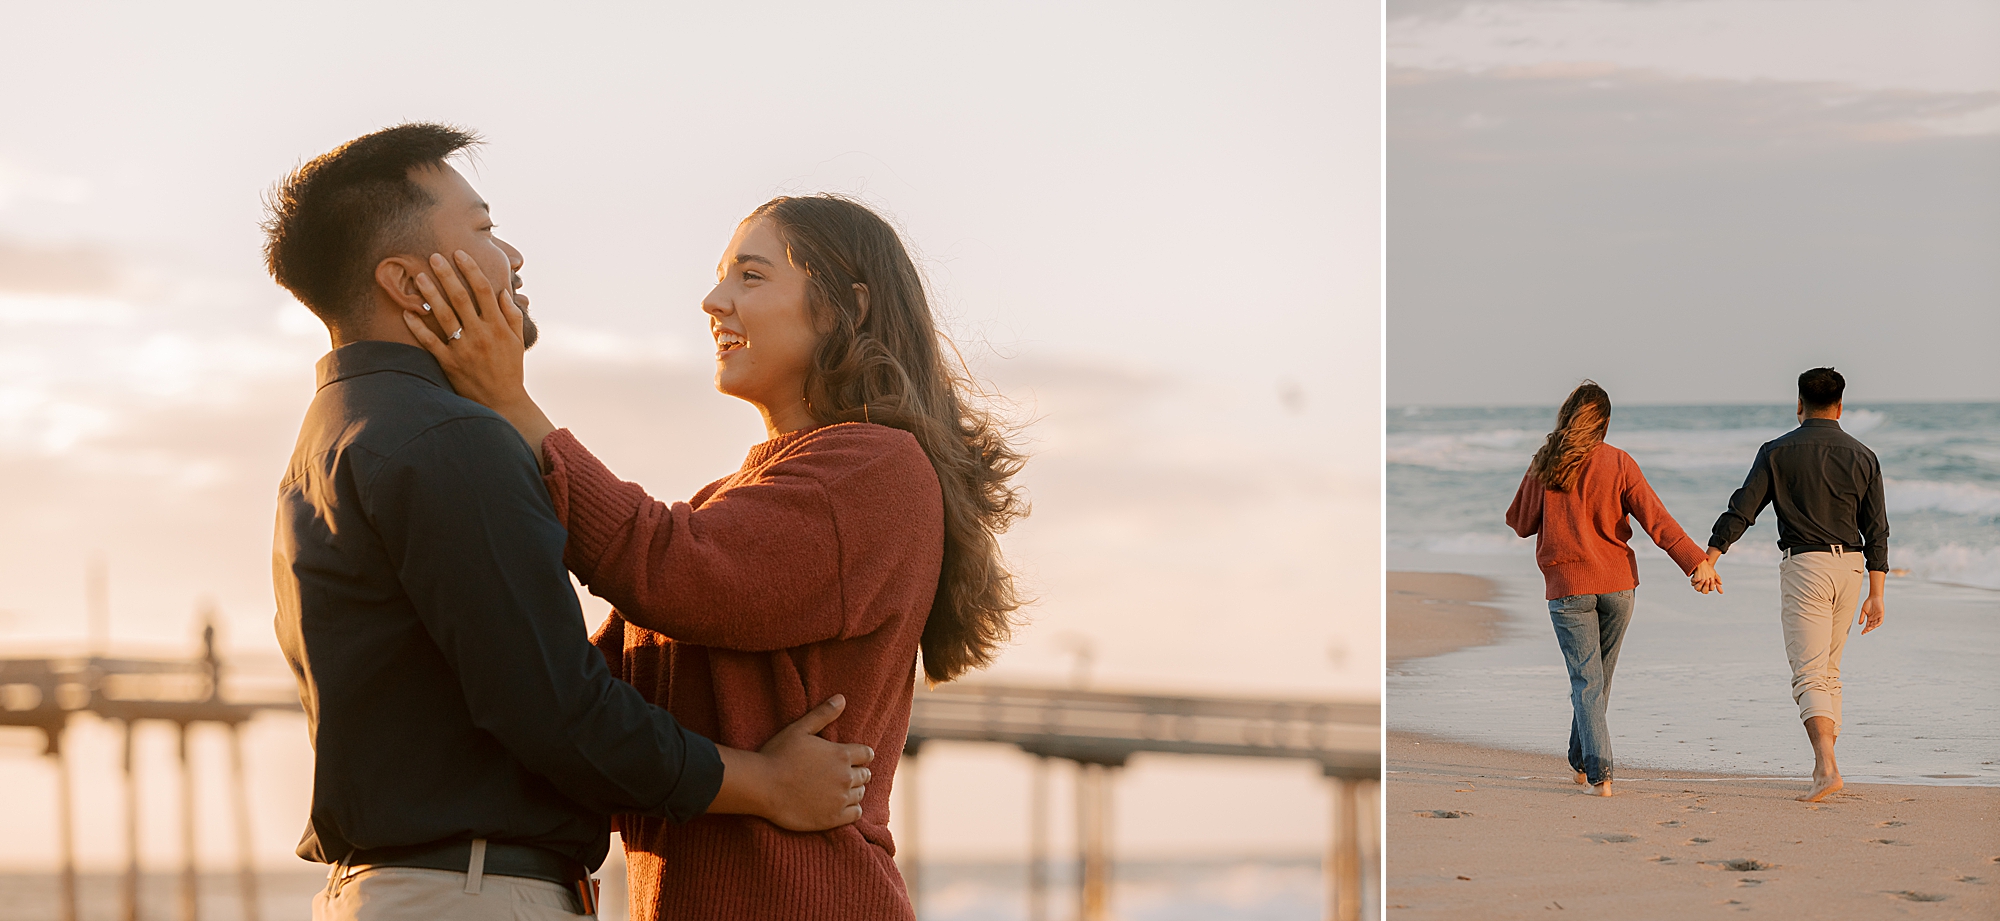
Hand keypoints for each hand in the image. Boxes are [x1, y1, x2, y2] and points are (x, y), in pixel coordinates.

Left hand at [402, 251, 556, 460]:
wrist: (502, 403)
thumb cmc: (510, 369)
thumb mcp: (517, 341)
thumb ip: (512, 315)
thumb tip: (502, 292)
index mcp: (498, 326)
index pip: (484, 290)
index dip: (471, 269)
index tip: (460, 254)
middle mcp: (480, 334)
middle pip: (460, 297)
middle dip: (447, 274)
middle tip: (434, 256)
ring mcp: (463, 348)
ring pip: (443, 315)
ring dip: (430, 294)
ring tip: (419, 276)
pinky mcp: (449, 363)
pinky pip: (430, 342)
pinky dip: (418, 327)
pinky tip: (407, 313)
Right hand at [710, 695, 873, 831]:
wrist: (762, 786)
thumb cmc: (777, 754)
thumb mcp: (799, 729)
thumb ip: (823, 714)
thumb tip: (841, 698)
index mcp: (841, 754)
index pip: (867, 754)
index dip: (861, 754)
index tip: (852, 757)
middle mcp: (846, 777)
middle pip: (865, 775)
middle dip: (857, 772)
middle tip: (841, 774)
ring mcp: (840, 799)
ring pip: (861, 794)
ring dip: (854, 790)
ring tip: (838, 789)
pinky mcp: (833, 819)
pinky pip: (856, 814)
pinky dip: (852, 809)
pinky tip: (839, 806)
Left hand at [1690, 560, 1722, 593]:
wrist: (1702, 566)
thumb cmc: (1709, 571)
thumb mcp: (1714, 575)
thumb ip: (1718, 580)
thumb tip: (1721, 585)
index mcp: (1709, 587)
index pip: (1711, 589)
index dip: (1712, 585)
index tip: (1712, 579)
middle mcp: (1702, 587)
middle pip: (1704, 591)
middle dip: (1706, 586)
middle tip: (1708, 580)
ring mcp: (1697, 584)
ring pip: (1697, 588)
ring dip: (1700, 584)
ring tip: (1703, 579)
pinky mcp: (1693, 581)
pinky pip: (1692, 582)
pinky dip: (1695, 581)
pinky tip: (1698, 578)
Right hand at [1858, 595, 1884, 633]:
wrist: (1874, 597)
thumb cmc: (1868, 603)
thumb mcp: (1863, 611)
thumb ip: (1862, 617)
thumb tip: (1860, 624)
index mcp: (1870, 618)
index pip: (1867, 625)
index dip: (1865, 629)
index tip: (1862, 633)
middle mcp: (1874, 618)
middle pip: (1871, 626)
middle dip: (1868, 629)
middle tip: (1864, 632)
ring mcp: (1878, 617)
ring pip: (1875, 625)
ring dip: (1872, 627)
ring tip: (1868, 629)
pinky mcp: (1881, 615)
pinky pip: (1880, 621)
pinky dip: (1877, 624)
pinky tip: (1874, 626)